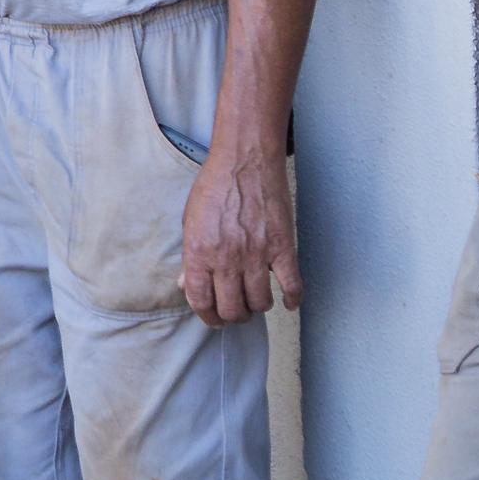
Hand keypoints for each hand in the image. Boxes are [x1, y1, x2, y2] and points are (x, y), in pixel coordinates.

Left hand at [179, 143, 300, 325]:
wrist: (245, 160)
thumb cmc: (214, 186)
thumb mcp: (190, 221)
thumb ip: (190, 256)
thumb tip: (186, 284)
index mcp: (200, 252)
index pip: (200, 302)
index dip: (208, 317)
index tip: (214, 318)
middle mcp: (227, 259)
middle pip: (232, 309)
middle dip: (233, 317)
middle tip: (237, 312)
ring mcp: (256, 254)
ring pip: (260, 303)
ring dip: (257, 308)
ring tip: (256, 302)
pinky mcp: (282, 247)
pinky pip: (291, 285)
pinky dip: (292, 299)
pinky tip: (289, 302)